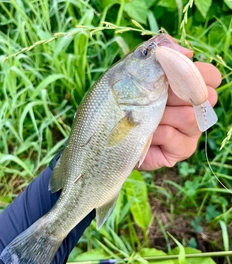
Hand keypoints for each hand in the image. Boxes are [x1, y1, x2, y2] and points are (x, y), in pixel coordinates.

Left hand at [139, 39, 221, 170]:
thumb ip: (159, 57)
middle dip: (174, 93)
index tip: (172, 74)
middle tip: (153, 96)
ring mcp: (192, 132)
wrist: (112, 132)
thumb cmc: (126, 101)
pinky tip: (144, 133)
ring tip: (142, 117)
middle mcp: (196, 110)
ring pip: (188, 116)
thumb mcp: (137, 72)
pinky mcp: (183, 150)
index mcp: (190, 89)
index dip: (197, 73)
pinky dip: (152, 131)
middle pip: (204, 96)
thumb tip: (187, 52)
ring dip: (159, 114)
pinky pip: (170, 135)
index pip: (211, 76)